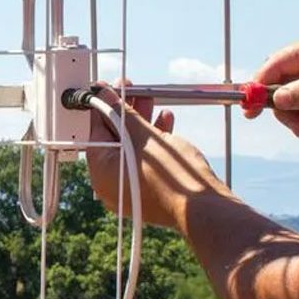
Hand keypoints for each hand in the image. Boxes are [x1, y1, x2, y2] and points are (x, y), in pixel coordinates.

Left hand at [83, 83, 234, 230]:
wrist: (203, 210)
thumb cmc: (170, 177)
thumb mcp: (143, 135)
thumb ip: (122, 113)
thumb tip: (105, 95)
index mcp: (101, 173)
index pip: (95, 131)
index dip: (102, 105)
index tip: (109, 88)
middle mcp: (111, 184)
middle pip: (114, 138)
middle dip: (125, 111)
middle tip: (132, 89)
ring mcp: (131, 188)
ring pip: (131, 147)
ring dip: (141, 121)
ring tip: (151, 100)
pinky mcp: (149, 189)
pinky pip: (145, 160)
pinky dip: (153, 140)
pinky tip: (165, 121)